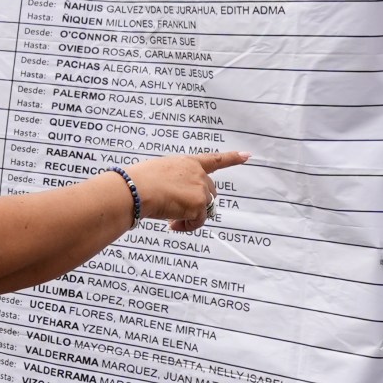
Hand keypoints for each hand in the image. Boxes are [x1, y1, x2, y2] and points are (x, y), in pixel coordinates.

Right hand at [123, 150, 248, 232]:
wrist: (135, 189)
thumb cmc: (137, 181)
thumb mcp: (158, 173)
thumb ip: (173, 181)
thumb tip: (174, 197)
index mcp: (187, 162)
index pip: (214, 159)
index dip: (232, 158)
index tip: (247, 156)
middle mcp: (197, 173)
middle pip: (209, 193)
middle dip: (198, 204)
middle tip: (176, 212)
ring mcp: (200, 189)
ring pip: (204, 209)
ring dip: (190, 216)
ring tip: (170, 218)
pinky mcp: (199, 205)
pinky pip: (198, 221)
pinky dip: (187, 226)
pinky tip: (172, 224)